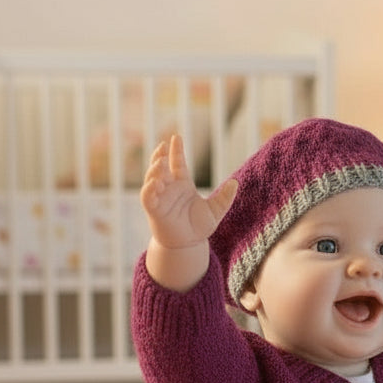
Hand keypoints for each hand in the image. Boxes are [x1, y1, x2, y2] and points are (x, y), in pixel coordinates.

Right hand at [140, 134, 237, 250]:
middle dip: (160, 155)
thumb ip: (224, 198)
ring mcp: (160, 198)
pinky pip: (147, 197)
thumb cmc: (198, 227)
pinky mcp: (154, 210)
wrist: (188, 245)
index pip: (177, 163)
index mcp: (182, 185)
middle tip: (163, 146)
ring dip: (154, 169)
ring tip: (161, 162)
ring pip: (152, 178)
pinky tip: (155, 182)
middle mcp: (169, 188)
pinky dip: (148, 188)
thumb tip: (235, 183)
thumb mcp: (215, 211)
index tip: (177, 137)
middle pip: (161, 167)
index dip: (176, 150)